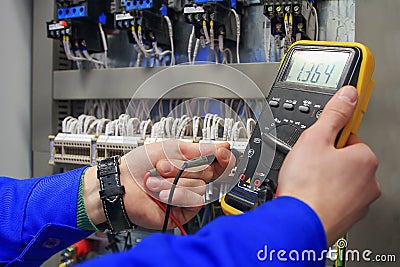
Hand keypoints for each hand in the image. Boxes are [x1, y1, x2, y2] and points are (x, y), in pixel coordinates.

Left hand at [83, 140, 234, 229]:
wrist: (122, 183)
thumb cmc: (140, 165)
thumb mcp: (171, 149)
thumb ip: (199, 149)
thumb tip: (223, 146)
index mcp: (192, 164)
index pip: (218, 162)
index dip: (223, 158)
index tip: (221, 153)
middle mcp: (192, 180)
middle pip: (209, 173)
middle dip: (184, 167)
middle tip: (163, 166)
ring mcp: (188, 195)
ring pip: (200, 186)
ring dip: (174, 181)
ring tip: (155, 180)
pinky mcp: (183, 211)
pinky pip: (192, 200)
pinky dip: (175, 193)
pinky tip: (161, 193)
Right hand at [278, 85, 380, 244]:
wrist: (297, 224)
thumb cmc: (307, 187)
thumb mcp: (315, 138)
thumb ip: (333, 114)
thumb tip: (348, 94)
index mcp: (365, 159)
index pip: (348, 138)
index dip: (327, 138)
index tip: (317, 143)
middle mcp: (368, 182)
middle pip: (342, 160)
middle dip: (324, 160)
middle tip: (306, 164)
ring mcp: (358, 203)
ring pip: (337, 181)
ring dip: (322, 178)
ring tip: (304, 181)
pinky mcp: (345, 217)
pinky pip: (332, 198)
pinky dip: (320, 196)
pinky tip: (306, 195)